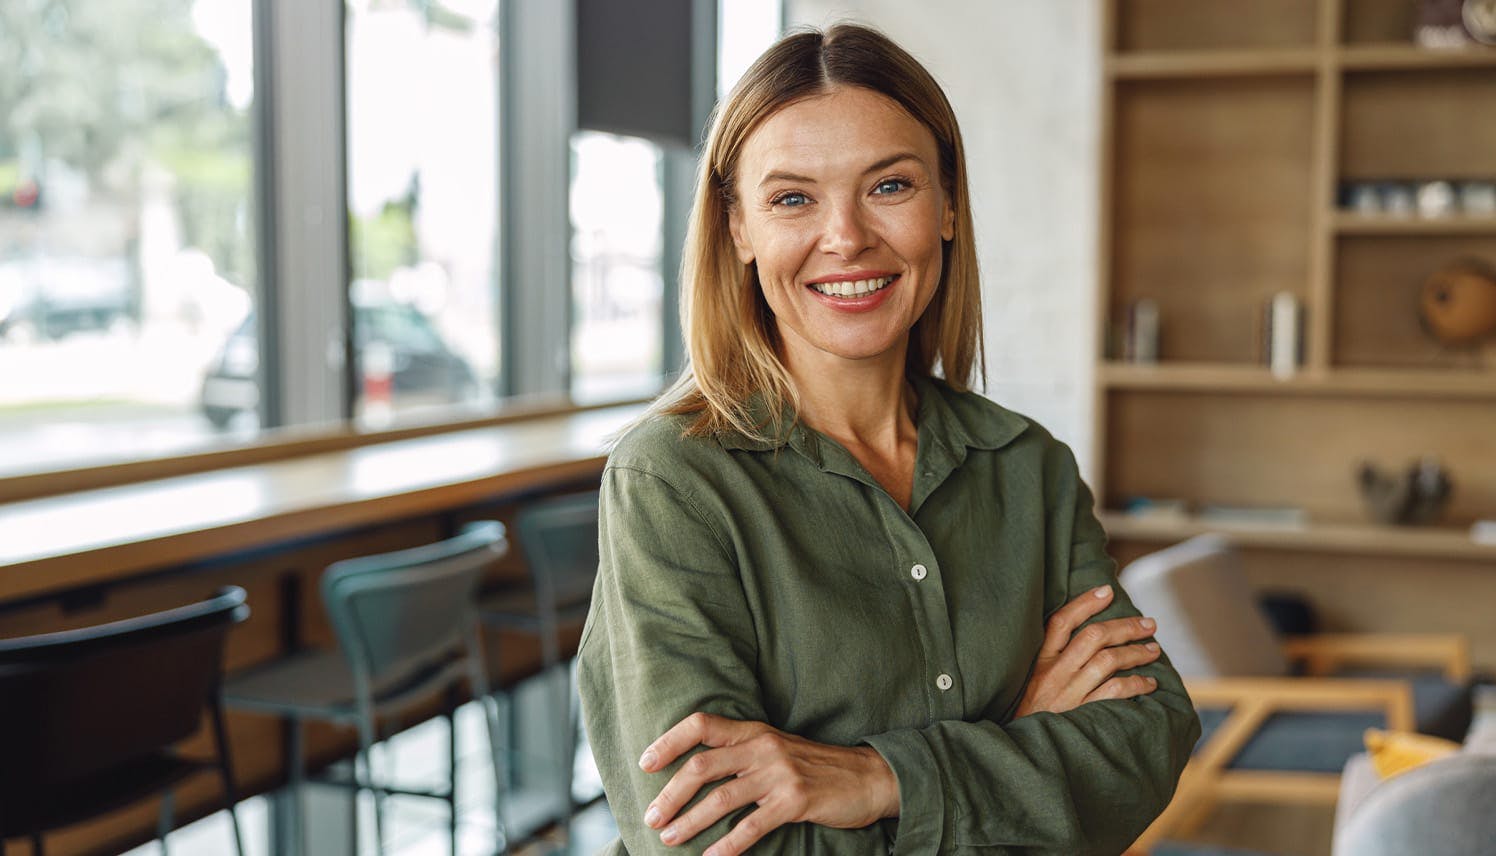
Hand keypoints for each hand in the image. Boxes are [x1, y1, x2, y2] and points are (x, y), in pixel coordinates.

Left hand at [637, 712, 896, 854]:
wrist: (868, 777)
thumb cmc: (815, 767)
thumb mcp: (776, 748)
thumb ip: (741, 754)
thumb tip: (694, 774)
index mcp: (754, 731)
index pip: (702, 724)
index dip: (669, 741)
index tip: (645, 763)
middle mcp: (763, 747)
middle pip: (702, 765)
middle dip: (671, 793)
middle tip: (651, 817)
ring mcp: (780, 774)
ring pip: (721, 797)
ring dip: (690, 821)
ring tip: (669, 839)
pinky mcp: (796, 801)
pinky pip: (752, 825)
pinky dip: (728, 844)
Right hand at [1015, 584, 1162, 716]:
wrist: (1021, 751)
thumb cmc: (1029, 713)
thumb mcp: (1027, 681)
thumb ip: (1050, 661)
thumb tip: (1087, 639)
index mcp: (1039, 660)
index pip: (1062, 621)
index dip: (1085, 603)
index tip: (1107, 591)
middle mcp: (1054, 673)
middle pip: (1094, 636)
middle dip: (1126, 626)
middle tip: (1148, 624)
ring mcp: (1069, 694)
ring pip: (1108, 661)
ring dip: (1136, 652)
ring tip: (1153, 650)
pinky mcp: (1082, 715)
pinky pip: (1116, 692)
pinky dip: (1136, 684)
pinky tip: (1149, 683)